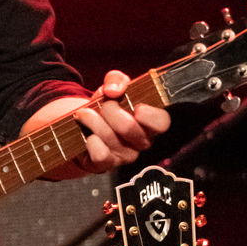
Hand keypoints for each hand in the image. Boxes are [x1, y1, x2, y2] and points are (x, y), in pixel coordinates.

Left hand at [20, 71, 169, 179]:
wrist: (84, 128)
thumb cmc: (106, 107)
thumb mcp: (112, 87)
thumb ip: (116, 79)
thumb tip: (113, 90)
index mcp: (150, 122)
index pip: (162, 122)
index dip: (149, 115)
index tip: (136, 106)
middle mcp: (141, 142)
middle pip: (128, 127)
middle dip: (109, 109)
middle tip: (101, 104)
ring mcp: (125, 156)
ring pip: (109, 137)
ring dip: (92, 120)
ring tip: (85, 114)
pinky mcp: (107, 166)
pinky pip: (101, 155)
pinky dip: (90, 142)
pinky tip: (88, 136)